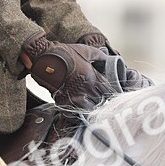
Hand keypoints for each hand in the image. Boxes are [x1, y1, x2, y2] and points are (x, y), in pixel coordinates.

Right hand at [18, 32, 152, 105]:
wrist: (45, 59)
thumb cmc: (66, 52)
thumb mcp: (87, 50)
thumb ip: (100, 58)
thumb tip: (109, 62)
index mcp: (93, 77)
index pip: (110, 91)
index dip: (115, 96)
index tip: (119, 99)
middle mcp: (86, 89)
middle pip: (102, 103)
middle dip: (107, 105)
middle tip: (112, 110)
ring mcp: (75, 98)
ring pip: (91, 110)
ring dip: (95, 111)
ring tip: (99, 114)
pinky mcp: (64, 102)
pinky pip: (76, 113)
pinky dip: (80, 115)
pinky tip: (83, 114)